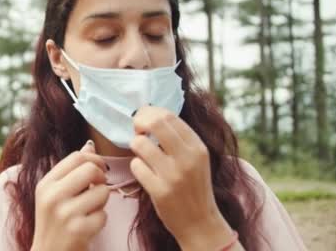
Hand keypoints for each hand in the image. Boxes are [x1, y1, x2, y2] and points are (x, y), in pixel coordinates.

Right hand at [31, 141, 109, 250]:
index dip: (94, 159)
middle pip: (91, 169)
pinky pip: (104, 215)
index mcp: (46, 184)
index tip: (99, 169)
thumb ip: (71, 170)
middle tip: (98, 188)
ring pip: (102, 192)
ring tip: (90, 210)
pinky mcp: (78, 231)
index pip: (77, 157)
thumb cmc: (55, 222)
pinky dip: (100, 220)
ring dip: (102, 202)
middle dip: (101, 178)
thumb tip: (89, 146)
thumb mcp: (54, 194)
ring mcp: (65, 214)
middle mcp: (52, 196)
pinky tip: (88, 226)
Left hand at [129, 106, 235, 250]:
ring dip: (135, 146)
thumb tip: (150, 114)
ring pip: (139, 143)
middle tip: (137, 131)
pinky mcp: (160, 191)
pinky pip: (136, 166)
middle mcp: (188, 158)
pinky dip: (136, 167)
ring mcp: (173, 175)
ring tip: (143, 156)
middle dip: (139, 122)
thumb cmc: (193, 186)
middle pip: (155, 122)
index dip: (150, 113)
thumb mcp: (195, 159)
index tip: (144, 120)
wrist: (200, 223)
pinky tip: (145, 174)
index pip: (169, 116)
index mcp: (198, 147)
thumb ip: (178, 138)